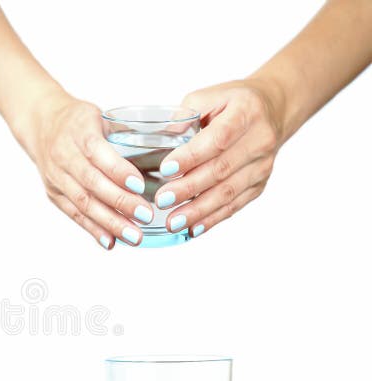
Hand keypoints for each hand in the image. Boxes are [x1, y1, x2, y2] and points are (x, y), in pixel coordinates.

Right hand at [17, 93, 155, 247]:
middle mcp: (64, 156)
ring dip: (110, 222)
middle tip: (146, 216)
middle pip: (92, 183)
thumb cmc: (78, 121)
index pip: (97, 153)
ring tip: (134, 236)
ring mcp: (57, 177)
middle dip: (120, 202)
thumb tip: (174, 143)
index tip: (141, 185)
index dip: (118, 171)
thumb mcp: (101, 116)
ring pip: (83, 203)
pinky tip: (111, 242)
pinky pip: (74, 214)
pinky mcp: (54, 194)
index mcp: (79, 131)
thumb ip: (128, 132)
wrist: (40, 125)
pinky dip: (93, 229)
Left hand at [155, 80, 283, 237]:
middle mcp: (259, 140)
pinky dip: (213, 219)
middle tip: (162, 200)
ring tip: (173, 221)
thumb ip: (185, 115)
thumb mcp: (208, 96)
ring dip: (198, 210)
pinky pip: (235, 205)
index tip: (166, 169)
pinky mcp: (259, 184)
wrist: (272, 110)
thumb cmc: (232, 103)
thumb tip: (163, 137)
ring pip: (228, 192)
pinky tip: (193, 228)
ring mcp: (262, 165)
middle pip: (221, 170)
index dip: (192, 156)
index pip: (217, 138)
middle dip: (189, 188)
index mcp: (245, 113)